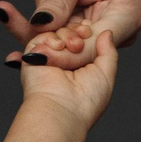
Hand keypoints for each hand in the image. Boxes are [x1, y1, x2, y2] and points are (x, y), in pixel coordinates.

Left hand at [0, 0, 140, 62]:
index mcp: (128, 14)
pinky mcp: (77, 19)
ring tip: (8, 11)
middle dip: (44, 42)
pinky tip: (7, 12)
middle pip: (76, 49)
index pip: (94, 46)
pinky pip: (52, 30)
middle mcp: (116, 23)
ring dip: (32, 28)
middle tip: (13, 39)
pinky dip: (31, 20)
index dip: (63, 54)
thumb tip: (40, 28)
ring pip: (60, 41)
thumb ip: (57, 2)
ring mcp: (97, 22)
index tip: (32, 55)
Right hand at [0, 20, 118, 141]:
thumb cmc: (85, 102)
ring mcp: (47, 58)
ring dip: (67, 34)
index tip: (90, 32)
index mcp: (80, 64)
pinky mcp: (32, 57)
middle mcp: (62, 60)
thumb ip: (108, 51)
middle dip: (77, 30)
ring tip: (74, 47)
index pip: (82, 36)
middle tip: (83, 38)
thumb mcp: (106, 74)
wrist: (62, 112)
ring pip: (56, 30)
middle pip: (68, 30)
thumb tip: (107, 32)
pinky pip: (40, 36)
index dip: (86, 30)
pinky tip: (59, 48)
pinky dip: (51, 37)